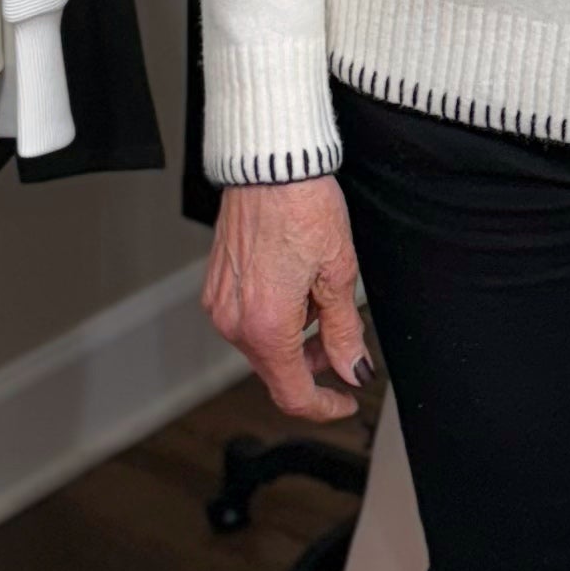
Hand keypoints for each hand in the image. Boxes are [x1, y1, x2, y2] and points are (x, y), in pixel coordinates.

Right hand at [199, 177, 371, 420]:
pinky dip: (276, 316)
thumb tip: (353, 370)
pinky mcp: (215, 286)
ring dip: (296, 336)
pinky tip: (295, 284)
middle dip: (314, 362)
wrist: (271, 165)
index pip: (294, 394)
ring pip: (263, 344)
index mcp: (266, 326)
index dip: (325, 406)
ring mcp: (220, 304)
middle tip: (343, 335)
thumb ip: (344, 332)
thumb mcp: (339, 274)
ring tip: (320, 294)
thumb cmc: (303, 206)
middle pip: (278, 370)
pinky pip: (248, 320)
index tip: (346, 399)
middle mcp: (234, 321)